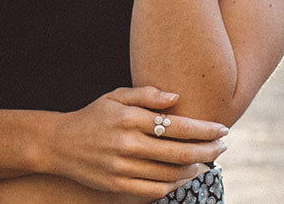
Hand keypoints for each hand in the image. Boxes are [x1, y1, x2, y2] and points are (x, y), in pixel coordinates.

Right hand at [46, 86, 227, 198]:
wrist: (59, 143)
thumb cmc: (94, 116)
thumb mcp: (116, 96)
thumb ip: (147, 95)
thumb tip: (176, 97)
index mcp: (130, 118)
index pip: (177, 125)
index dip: (204, 129)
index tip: (222, 128)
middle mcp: (128, 143)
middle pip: (179, 151)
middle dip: (208, 149)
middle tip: (224, 146)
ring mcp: (123, 167)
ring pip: (171, 173)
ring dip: (195, 168)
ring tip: (208, 160)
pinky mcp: (118, 185)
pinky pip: (156, 189)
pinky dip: (176, 185)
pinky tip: (186, 176)